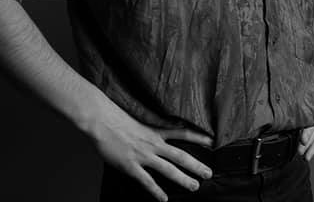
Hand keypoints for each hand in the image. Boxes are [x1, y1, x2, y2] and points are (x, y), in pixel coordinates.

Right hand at [85, 100, 214, 201]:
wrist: (102, 121)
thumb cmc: (117, 118)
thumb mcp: (140, 120)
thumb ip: (151, 129)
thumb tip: (158, 133)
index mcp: (156, 131)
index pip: (183, 133)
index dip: (198, 137)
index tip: (212, 141)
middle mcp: (154, 144)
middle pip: (180, 156)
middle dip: (196, 165)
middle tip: (209, 173)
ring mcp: (143, 156)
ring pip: (168, 169)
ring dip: (183, 179)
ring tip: (195, 187)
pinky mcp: (131, 166)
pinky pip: (147, 181)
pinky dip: (156, 191)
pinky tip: (163, 199)